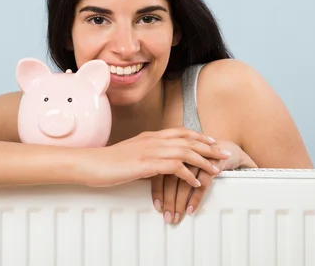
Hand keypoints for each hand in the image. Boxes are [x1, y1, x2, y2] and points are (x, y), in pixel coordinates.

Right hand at [81, 128, 230, 187]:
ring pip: (185, 151)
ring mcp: (150, 151)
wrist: (91, 164)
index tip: (211, 141)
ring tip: (215, 170)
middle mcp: (153, 140)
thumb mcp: (130, 154)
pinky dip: (189, 175)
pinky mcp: (147, 164)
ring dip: (203, 161)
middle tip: (223, 153)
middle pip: (188, 140)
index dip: (198, 136)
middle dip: (208, 147)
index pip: (180, 132)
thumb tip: (157, 163)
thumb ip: (146, 155)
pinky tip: (196, 182)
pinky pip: (175, 167)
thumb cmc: (107, 162)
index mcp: (149, 136)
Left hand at [151, 139, 256, 223]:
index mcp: (173, 153)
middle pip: (171, 179)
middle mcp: (184, 155)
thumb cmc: (202, 157)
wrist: (226, 148)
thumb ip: (169, 171)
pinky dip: (195, 197)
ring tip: (177, 216)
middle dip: (168, 201)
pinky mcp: (212, 164)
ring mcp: (198, 159)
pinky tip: (190, 208)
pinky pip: (202, 183)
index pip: (160, 172)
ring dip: (180, 202)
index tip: (157, 207)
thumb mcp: (185, 161)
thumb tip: (154, 189)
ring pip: (184, 182)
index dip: (157, 191)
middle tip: (167, 217)